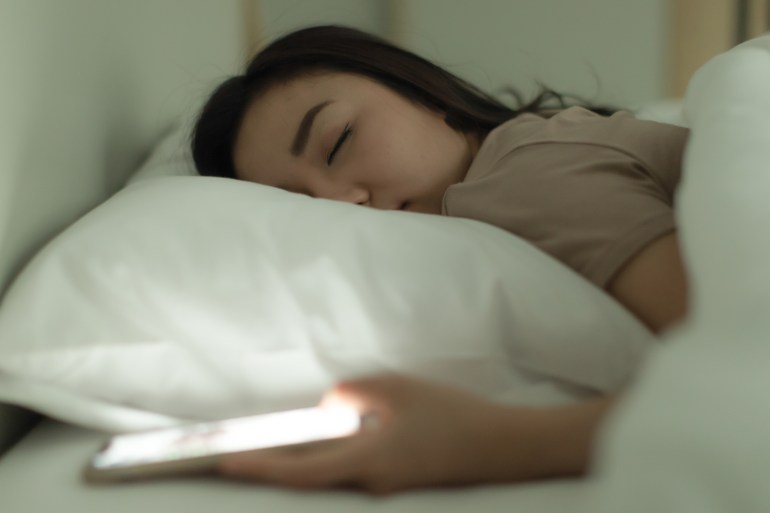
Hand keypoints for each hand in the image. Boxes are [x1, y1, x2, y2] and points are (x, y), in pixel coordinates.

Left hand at [217, 374, 527, 493]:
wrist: (501, 446)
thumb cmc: (450, 415)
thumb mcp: (396, 391)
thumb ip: (352, 395)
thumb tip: (328, 410)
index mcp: (366, 463)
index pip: (300, 474)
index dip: (260, 469)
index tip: (226, 463)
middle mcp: (370, 483)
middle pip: (311, 477)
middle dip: (274, 465)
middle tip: (239, 452)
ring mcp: (385, 486)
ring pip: (333, 471)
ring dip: (306, 457)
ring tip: (279, 440)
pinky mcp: (398, 480)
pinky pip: (355, 467)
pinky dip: (334, 454)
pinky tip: (336, 435)